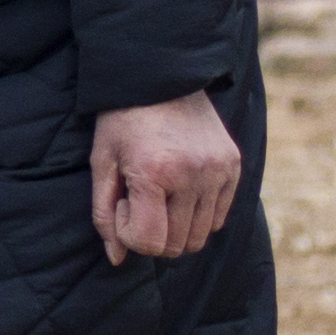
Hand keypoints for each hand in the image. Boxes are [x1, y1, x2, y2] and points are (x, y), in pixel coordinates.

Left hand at [90, 91, 243, 265]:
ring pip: (201, 236)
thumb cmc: (122, 119)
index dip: (130, 233)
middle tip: (139, 201)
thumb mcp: (102, 161)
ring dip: (176, 228)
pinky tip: (180, 190)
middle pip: (177, 245)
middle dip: (153, 234)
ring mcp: (218, 171)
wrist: (161, 75)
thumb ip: (105, 213)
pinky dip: (198, 216)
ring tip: (159, 196)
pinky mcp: (234, 166)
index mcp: (155, 173)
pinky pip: (219, 217)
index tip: (123, 205)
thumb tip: (117, 259)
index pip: (150, 242)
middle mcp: (194, 175)